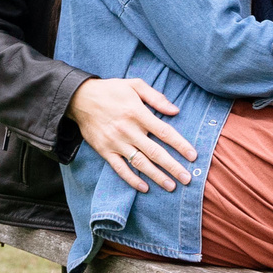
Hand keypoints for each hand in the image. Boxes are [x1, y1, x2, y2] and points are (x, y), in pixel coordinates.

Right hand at [67, 77, 195, 193]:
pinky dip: (131, 179)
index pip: (164, 132)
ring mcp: (116, 143)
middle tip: (187, 179)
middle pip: (155, 152)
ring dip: (156, 176)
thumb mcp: (135, 85)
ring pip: (140, 163)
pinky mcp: (104, 151)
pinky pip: (120, 168)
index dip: (180, 145)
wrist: (79, 98)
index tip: (193, 156)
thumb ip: (156, 98)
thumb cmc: (111, 90)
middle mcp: (128, 130)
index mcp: (138, 113)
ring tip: (171, 186)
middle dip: (173, 167)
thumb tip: (175, 111)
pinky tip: (144, 188)